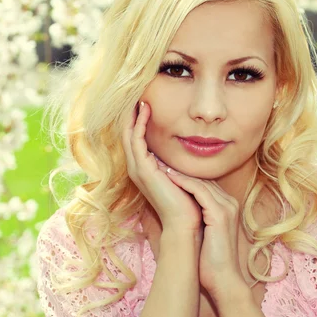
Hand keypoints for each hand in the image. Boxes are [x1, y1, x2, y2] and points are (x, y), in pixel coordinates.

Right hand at [122, 101, 203, 242]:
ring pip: (128, 134)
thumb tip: (186, 148)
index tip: (146, 103)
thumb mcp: (180, 176)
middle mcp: (137, 168)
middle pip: (128, 134)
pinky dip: (139, 124)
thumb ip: (177, 163)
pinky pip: (136, 140)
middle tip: (137, 94)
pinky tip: (145, 110)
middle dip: (131, 114)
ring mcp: (137, 168)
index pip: (136, 139)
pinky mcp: (142, 169)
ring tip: (138, 97)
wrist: (184, 223)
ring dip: (133, 115)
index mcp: (145, 169)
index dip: (138, 121)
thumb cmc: (187, 202)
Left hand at [157, 162, 245, 300]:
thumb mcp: (203, 232)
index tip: (164, 168)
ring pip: (200, 182)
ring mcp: (227, 207)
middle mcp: (229, 203)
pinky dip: (183, 183)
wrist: (223, 279)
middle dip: (180, 170)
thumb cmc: (209, 260)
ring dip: (179, 173)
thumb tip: (176, 210)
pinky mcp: (220, 214)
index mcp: (225, 206)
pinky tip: (168, 176)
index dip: (183, 176)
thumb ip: (196, 217)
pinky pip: (200, 191)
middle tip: (159, 160)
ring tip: (159, 165)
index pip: (203, 184)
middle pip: (202, 179)